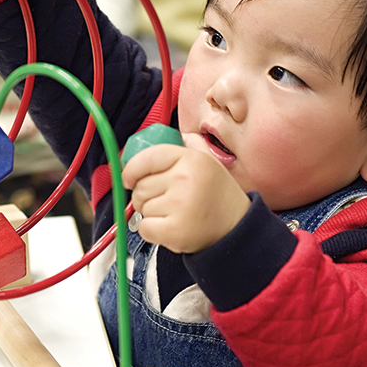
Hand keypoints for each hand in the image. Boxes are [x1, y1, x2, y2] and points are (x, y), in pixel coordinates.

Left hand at [122, 144, 249, 253]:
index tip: (129, 178)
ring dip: (151, 214)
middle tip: (165, 201)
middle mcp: (185, 179)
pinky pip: (144, 228)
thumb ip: (191, 144)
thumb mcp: (210, 161)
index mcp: (191, 159)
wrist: (237, 228)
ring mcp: (180, 205)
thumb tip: (173, 135)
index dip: (131, 169)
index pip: (146, 158)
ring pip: (142, 208)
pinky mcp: (175, 231)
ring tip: (174, 214)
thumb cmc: (219, 195)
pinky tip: (171, 228)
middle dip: (145, 196)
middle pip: (140, 186)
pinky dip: (152, 231)